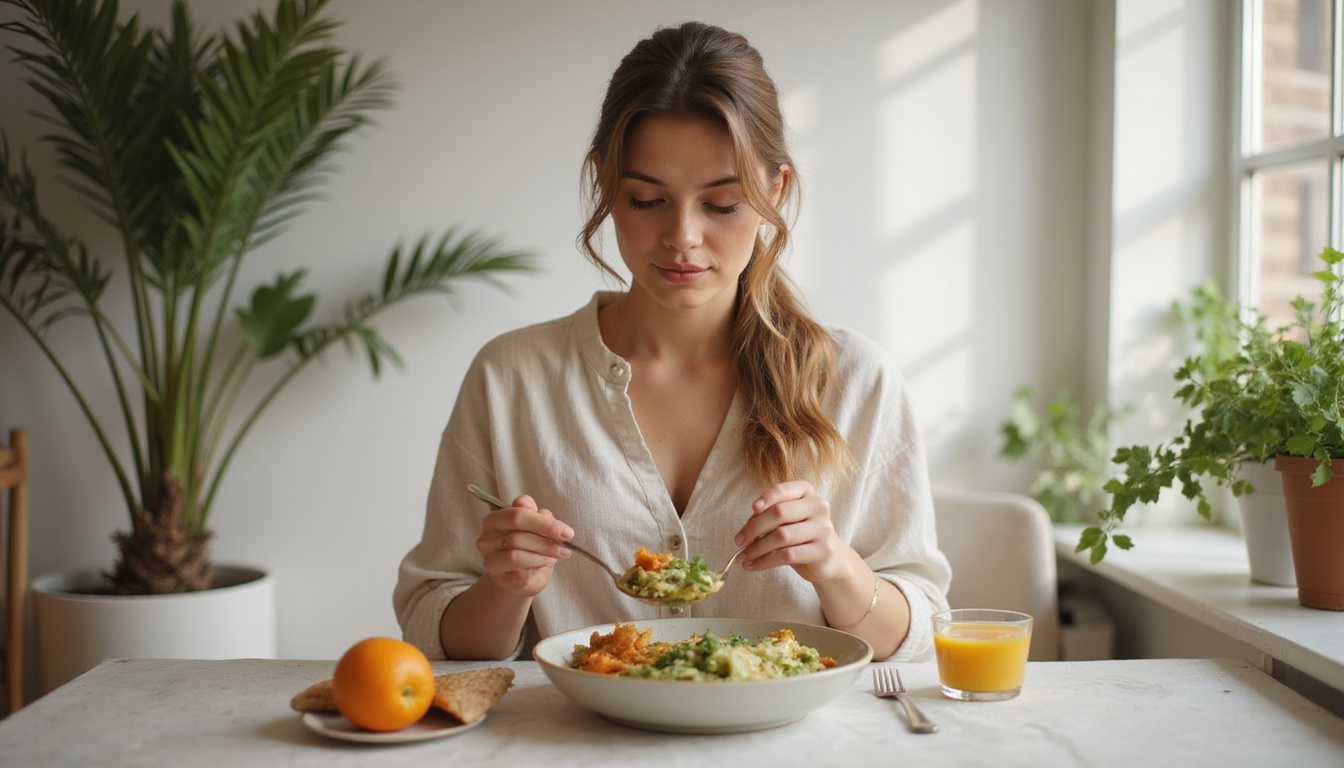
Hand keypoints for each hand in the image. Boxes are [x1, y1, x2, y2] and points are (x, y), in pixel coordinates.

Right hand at [475, 495, 573, 596]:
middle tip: (565, 547)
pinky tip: (544, 565)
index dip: (544, 523)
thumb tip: (542, 513)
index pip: (517, 513)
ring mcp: (490, 559)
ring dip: (542, 556)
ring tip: (554, 557)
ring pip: (516, 555)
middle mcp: (486, 538)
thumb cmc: (530, 547)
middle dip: (546, 541)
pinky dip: (536, 569)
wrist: (524, 576)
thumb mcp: (537, 526)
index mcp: (494, 519)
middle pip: (517, 535)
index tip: (566, 532)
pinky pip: (519, 573)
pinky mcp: (498, 578)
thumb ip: (538, 515)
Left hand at [733, 480, 857, 583]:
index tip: (752, 508)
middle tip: (738, 541)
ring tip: (742, 557)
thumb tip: (745, 530)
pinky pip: (787, 556)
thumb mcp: (787, 521)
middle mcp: (818, 507)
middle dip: (753, 528)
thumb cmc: (801, 536)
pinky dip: (765, 562)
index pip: (784, 490)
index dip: (767, 497)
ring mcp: (822, 529)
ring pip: (781, 536)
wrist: (830, 559)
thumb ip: (769, 517)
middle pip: (779, 513)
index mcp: (807, 493)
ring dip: (756, 548)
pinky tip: (753, 565)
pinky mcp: (822, 551)